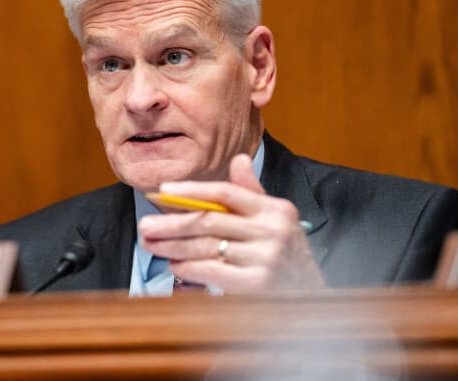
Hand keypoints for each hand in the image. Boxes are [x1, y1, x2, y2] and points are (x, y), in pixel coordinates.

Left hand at [139, 154, 324, 292]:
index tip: (164, 192)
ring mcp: (267, 258)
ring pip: (208, 247)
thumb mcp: (277, 220)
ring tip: (151, 244)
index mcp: (276, 209)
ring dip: (174, 246)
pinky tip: (174, 266)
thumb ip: (253, 192)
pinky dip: (190, 269)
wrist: (312, 298)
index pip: (226, 193)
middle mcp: (273, 230)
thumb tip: (239, 159)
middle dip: (172, 222)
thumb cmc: (287, 255)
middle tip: (145, 225)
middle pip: (211, 220)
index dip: (192, 191)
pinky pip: (214, 272)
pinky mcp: (259, 285)